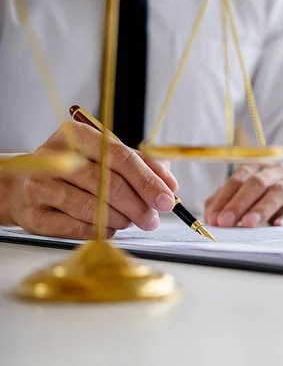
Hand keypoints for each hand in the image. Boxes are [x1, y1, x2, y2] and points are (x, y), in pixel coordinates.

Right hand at [0, 121, 177, 238]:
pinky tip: (109, 227)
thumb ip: (143, 165)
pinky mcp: (34, 214)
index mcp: (76, 134)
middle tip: (152, 219)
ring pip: (93, 208)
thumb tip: (170, 185)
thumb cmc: (79, 170)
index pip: (120, 157)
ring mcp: (40, 186)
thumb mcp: (110, 157)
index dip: (148, 180)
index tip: (167, 198)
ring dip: (121, 219)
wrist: (30, 185)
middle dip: (138, 205)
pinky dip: (100, 230)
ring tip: (130, 221)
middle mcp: (55, 157)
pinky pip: (77, 228)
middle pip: (108, 184)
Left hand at [204, 163, 282, 227]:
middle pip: (257, 183)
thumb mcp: (244, 196)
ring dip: (262, 208)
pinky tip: (278, 225)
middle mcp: (276, 172)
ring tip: (249, 223)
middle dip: (239, 203)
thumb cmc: (266, 197)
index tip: (215, 217)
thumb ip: (225, 202)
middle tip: (227, 221)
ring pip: (278, 192)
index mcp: (257, 167)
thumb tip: (211, 216)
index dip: (225, 197)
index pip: (239, 178)